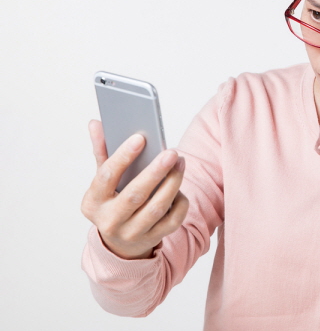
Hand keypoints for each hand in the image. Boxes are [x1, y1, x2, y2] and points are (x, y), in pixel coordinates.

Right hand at [80, 120, 188, 258]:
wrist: (120, 242)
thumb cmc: (112, 201)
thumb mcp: (103, 181)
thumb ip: (102, 152)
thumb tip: (96, 123)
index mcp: (93, 203)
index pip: (106, 177)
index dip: (123, 157)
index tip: (140, 138)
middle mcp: (110, 221)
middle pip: (135, 195)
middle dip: (155, 172)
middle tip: (171, 152)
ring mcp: (132, 233)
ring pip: (156, 208)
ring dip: (172, 183)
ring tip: (180, 162)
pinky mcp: (152, 239)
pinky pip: (172, 221)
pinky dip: (180, 202)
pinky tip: (180, 186)